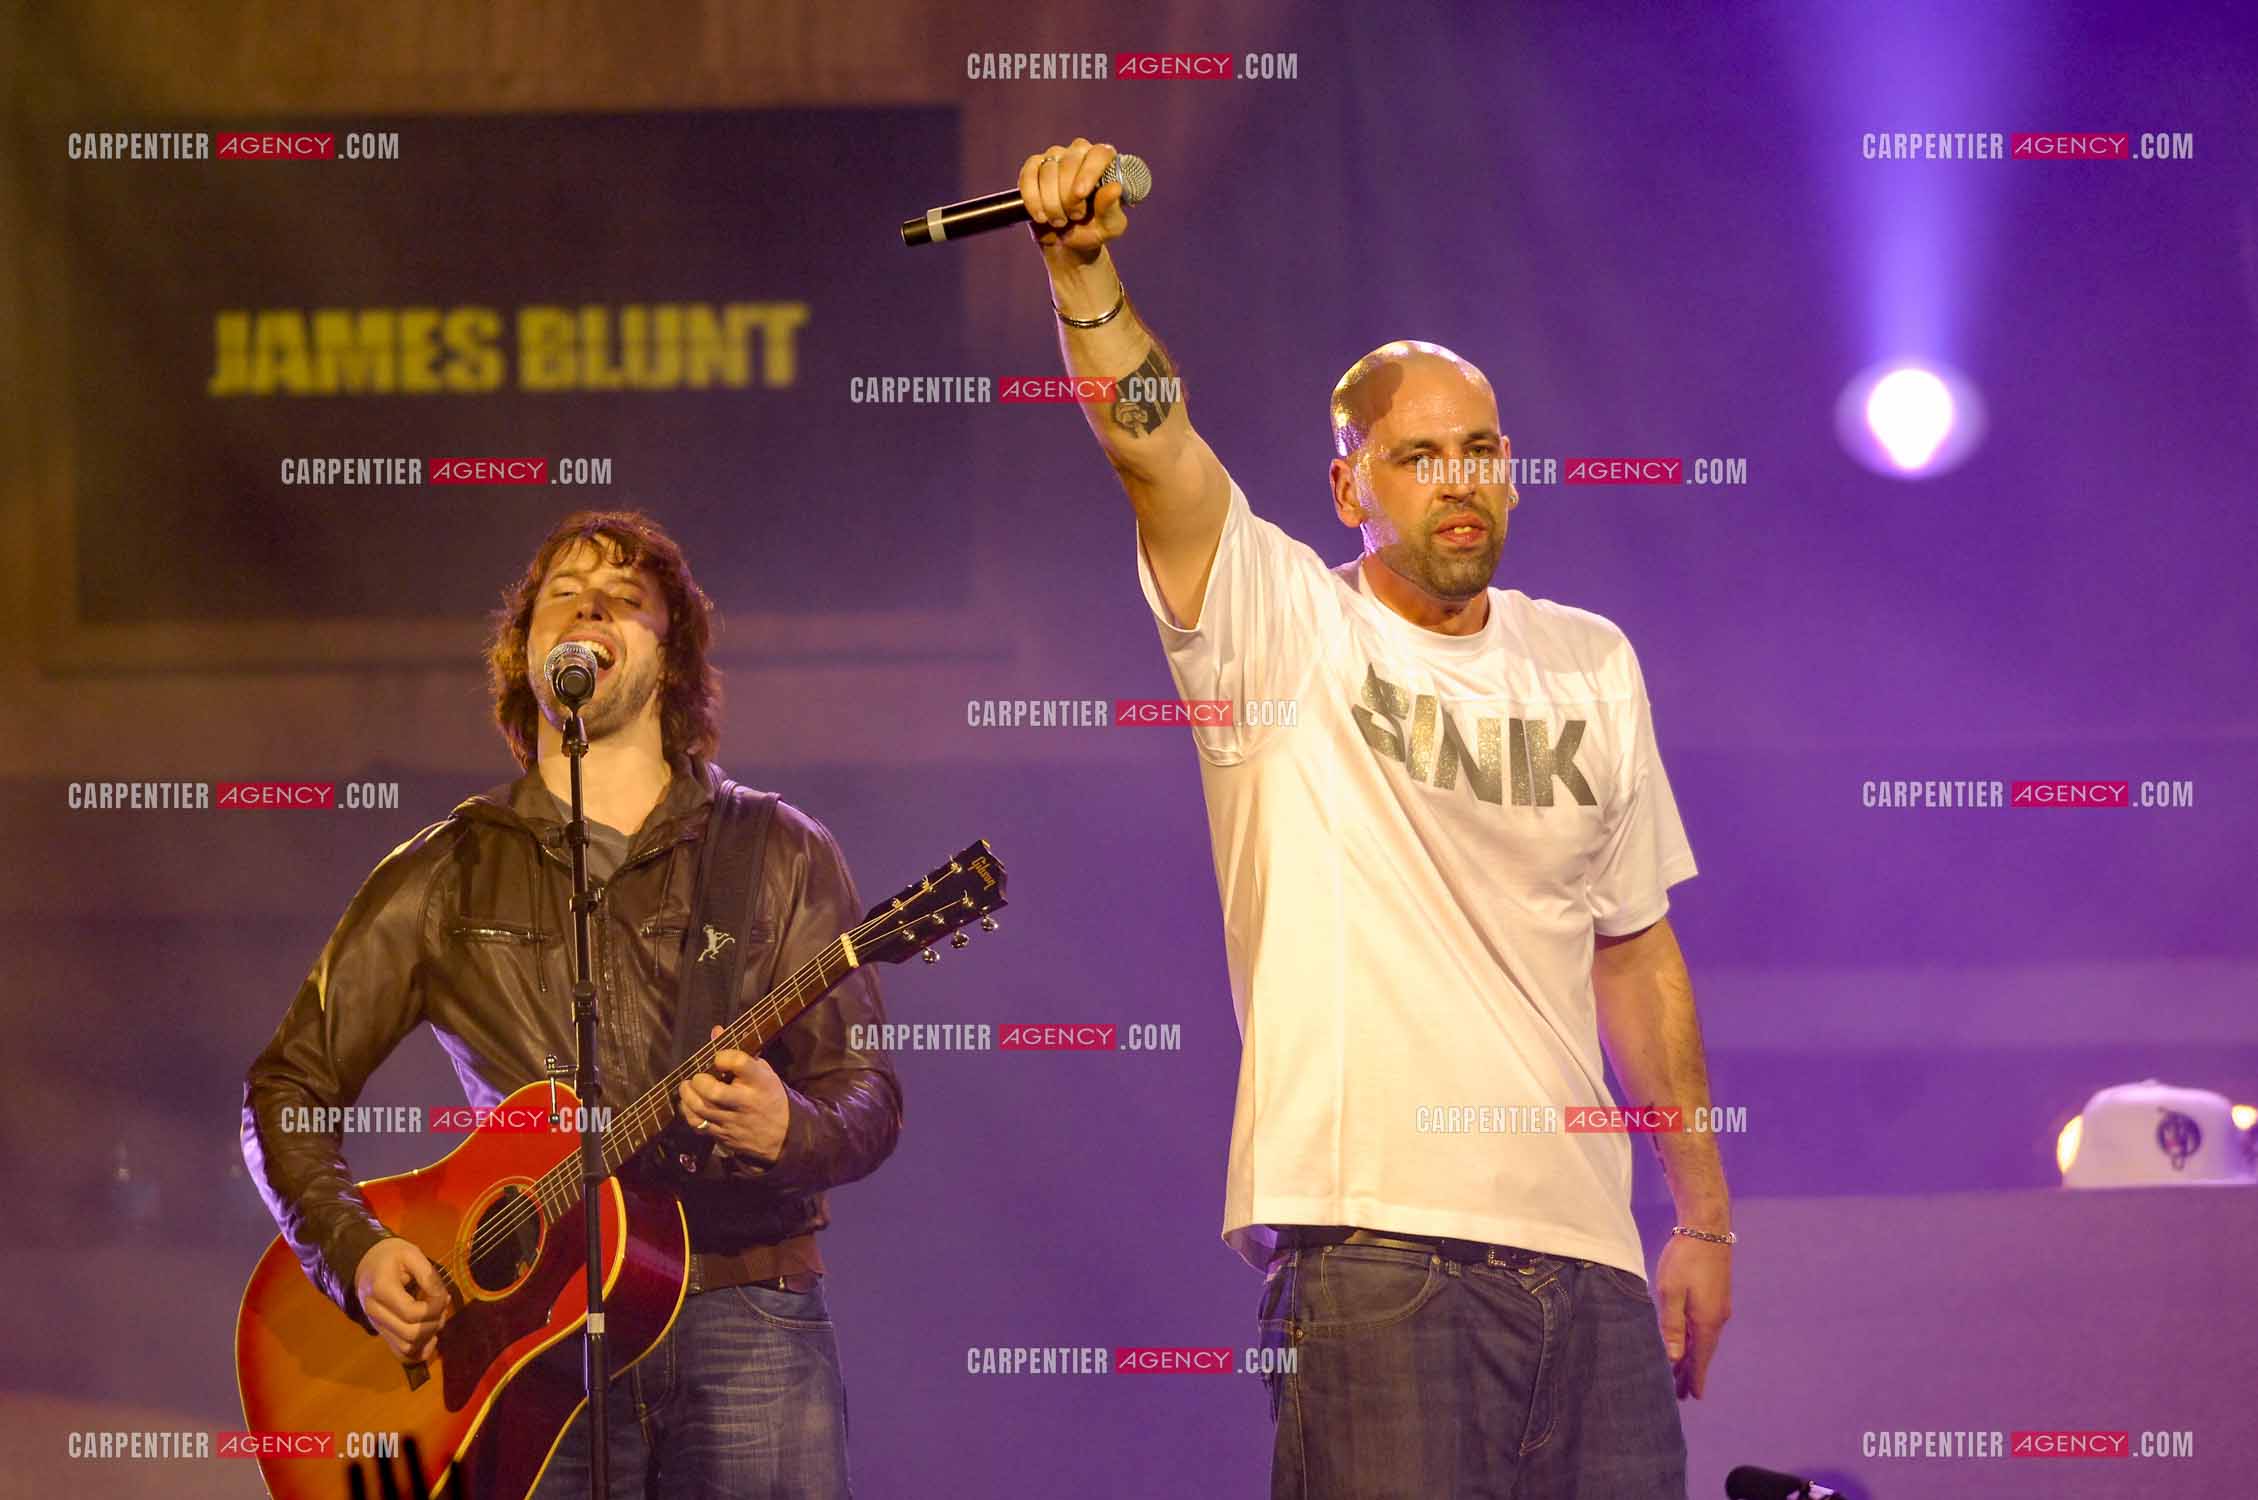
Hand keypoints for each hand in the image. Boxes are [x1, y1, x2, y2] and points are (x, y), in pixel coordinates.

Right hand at [352, 1237, 454, 1362]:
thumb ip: (428, 1275)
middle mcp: (375, 1313)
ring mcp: (377, 1326)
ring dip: (429, 1336)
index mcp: (381, 1290)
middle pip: (410, 1334)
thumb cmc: (390, 1256)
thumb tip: (441, 1297)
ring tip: (436, 1318)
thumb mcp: (411, 1253)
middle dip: (434, 1322)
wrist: (366, 1264)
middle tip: (442, 1306)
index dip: (435, 1308)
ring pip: (406, 1348)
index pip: (412, 1313)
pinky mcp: (383, 1333)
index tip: (444, 1295)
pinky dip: (420, 1351)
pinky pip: (401, 1354)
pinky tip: (431, 1337)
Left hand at [678, 1025, 789, 1161]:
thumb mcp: (763, 1072)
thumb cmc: (769, 1096)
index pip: (739, 1063)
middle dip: (699, 1081)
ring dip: (688, 1096)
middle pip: (714, 1092)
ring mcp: (733, 1121)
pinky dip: (687, 1113)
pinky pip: (698, 1125)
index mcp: (760, 1082)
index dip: (723, 1057)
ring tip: (687, 1087)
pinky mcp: (724, 1135)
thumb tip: (716, 1031)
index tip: (719, 1058)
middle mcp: (746, 1102)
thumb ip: (739, 1053)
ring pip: (702, 1109)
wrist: (783, 1135)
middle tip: (697, 1077)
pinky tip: (688, 1104)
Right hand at [1018, 138, 1129, 259]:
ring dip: (1052, 202)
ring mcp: (1055, 157)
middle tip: (1073, 217)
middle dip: (1068, 196)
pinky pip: (1028, 175)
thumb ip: (1111, 208)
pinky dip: (1032, 198)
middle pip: (1070, 163)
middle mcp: (1079, 153)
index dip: (1088, 172)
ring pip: (1048, 171)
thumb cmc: (1095, 229)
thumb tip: (1114, 188)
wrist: (1070, 244)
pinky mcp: (1033, 167)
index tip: (1080, 195)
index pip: (1099, 154)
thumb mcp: (1110, 226)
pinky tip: (1040, 216)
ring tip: (1059, 221)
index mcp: (1104, 162)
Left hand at [1653, 1232, 1731, 1399]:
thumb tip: (1674, 1357)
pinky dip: (1696, 1340)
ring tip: (1682, 1372)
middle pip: (1703, 1352)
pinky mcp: (1716, 1296)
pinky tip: (1688, 1342)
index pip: (1700, 1358)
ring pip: (1704, 1339)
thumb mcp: (1671, 1292)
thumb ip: (1671, 1325)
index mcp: (1706, 1321)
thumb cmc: (1685, 1258)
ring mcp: (1719, 1306)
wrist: (1707, 1228)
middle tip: (1682, 1394)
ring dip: (1693, 1356)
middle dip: (1692, 1372)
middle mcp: (1717, 1318)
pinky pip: (1705, 1326)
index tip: (1693, 1398)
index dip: (1695, 1378)